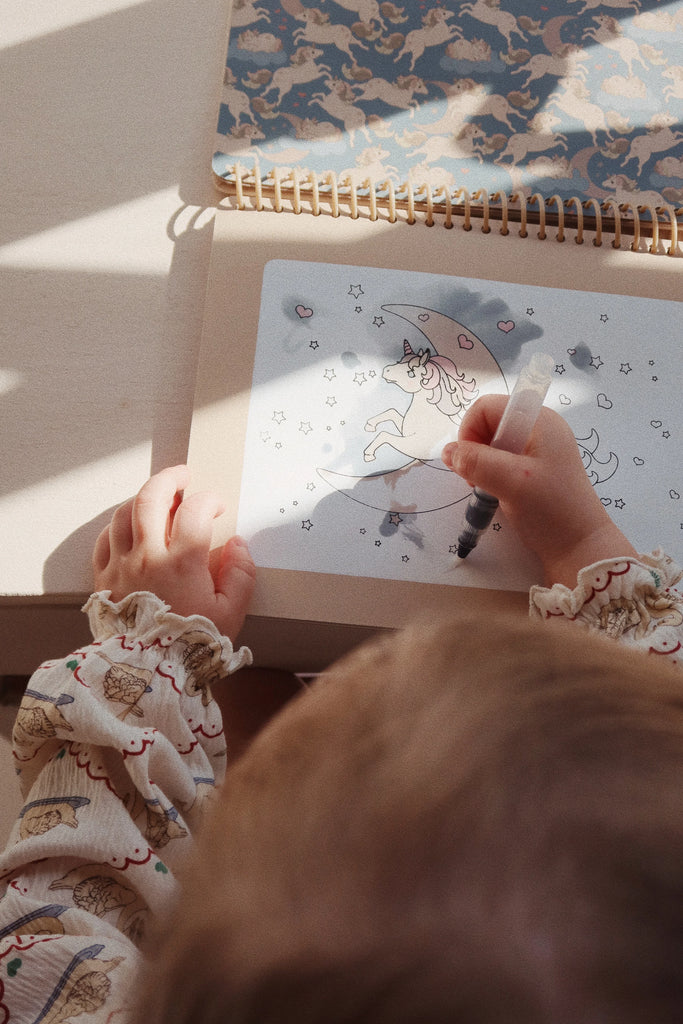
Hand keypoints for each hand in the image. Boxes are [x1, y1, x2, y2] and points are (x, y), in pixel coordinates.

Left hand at [92, 466, 255, 637]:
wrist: (148, 672)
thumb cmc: (191, 643)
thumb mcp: (231, 613)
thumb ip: (240, 574)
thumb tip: (238, 544)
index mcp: (182, 562)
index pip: (195, 510)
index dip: (209, 500)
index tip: (217, 506)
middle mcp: (147, 556)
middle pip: (151, 498)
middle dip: (169, 478)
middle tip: (182, 475)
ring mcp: (121, 565)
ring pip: (125, 513)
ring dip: (142, 498)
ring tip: (158, 496)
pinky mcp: (103, 578)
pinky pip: (105, 539)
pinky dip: (118, 524)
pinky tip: (131, 526)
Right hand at [442, 396, 636, 586]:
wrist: (580, 546)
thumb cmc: (550, 509)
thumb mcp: (510, 482)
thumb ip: (476, 462)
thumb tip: (447, 452)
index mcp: (539, 420)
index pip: (488, 407)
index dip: (470, 430)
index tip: (470, 462)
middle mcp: (539, 428)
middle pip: (489, 424)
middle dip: (475, 450)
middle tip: (479, 480)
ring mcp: (539, 449)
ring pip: (493, 444)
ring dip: (482, 465)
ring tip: (490, 489)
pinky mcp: (536, 468)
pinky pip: (502, 460)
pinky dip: (492, 474)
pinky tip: (498, 493)